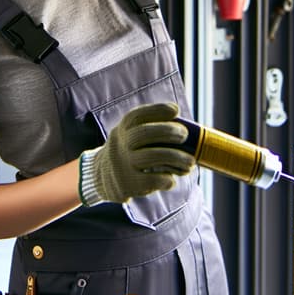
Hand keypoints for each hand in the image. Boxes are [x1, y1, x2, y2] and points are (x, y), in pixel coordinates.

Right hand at [78, 103, 195, 205]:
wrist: (103, 177)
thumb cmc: (130, 151)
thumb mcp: (132, 135)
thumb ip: (152, 131)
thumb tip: (188, 131)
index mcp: (124, 129)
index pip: (137, 116)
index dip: (157, 110)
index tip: (175, 110)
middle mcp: (121, 144)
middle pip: (144, 133)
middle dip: (167, 131)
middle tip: (184, 135)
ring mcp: (123, 165)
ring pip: (151, 157)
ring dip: (176, 158)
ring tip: (190, 162)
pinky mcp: (128, 184)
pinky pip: (152, 180)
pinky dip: (167, 179)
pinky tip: (172, 180)